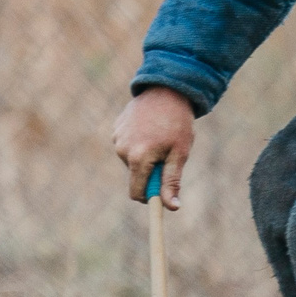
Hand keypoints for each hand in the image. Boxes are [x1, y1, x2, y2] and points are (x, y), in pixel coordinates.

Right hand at [111, 87, 196, 208]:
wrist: (166, 89)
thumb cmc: (177, 123)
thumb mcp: (179, 153)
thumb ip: (171, 181)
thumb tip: (171, 207)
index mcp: (138, 158)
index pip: (136, 192)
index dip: (149, 197)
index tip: (161, 194)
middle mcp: (122, 150)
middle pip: (135, 176)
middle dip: (151, 172)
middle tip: (167, 153)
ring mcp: (117, 138)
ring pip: (131, 160)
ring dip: (144, 156)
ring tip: (159, 136)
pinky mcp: (116, 129)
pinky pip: (127, 146)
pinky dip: (138, 143)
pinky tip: (149, 127)